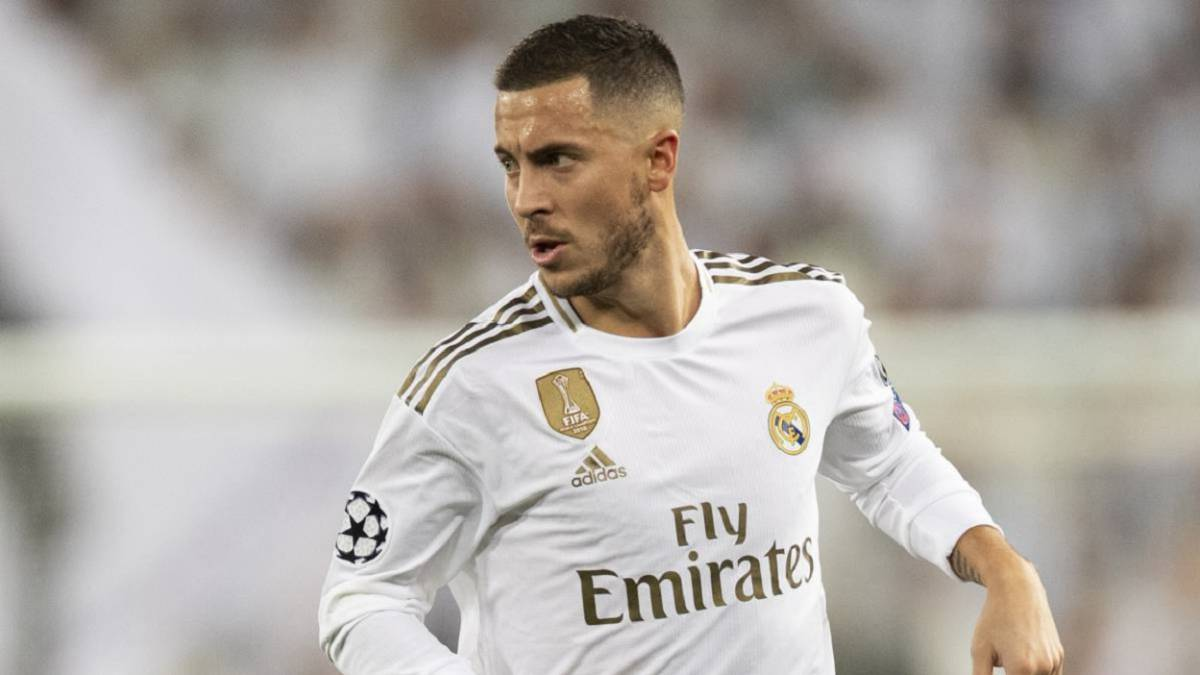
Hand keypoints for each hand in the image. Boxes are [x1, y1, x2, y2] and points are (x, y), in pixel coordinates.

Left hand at [952, 526, 1063, 673]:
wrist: (1016, 590)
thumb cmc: (995, 617)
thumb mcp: (979, 649)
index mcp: (1022, 668)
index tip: (999, 663)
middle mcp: (1043, 667)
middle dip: (1013, 674)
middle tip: (1004, 656)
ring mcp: (1054, 661)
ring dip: (1026, 674)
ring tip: (1011, 652)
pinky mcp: (1059, 655)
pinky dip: (1037, 672)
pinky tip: (1023, 655)